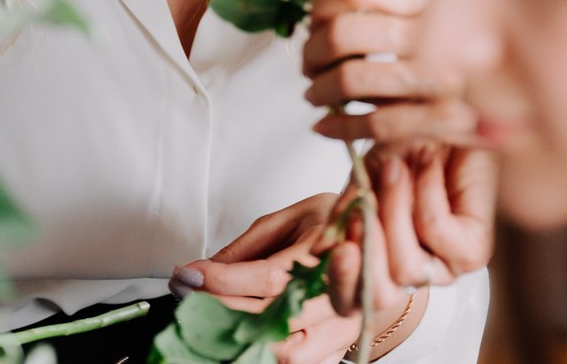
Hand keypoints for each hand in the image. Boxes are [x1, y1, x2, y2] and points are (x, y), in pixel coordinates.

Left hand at [170, 193, 420, 361]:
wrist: (380, 251)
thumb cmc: (332, 227)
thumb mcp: (291, 217)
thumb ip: (250, 245)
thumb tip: (207, 268)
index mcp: (328, 250)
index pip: (269, 277)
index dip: (223, 280)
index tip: (188, 274)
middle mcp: (340, 295)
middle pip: (273, 320)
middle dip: (221, 312)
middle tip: (186, 297)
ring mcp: (341, 329)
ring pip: (285, 354)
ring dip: (238, 342)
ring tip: (204, 325)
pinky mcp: (337, 351)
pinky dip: (260, 356)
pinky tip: (233, 343)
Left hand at [303, 0, 477, 146]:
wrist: (526, 99)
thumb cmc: (471, 54)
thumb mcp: (441, 13)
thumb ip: (394, 9)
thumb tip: (326, 17)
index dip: (324, 6)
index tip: (317, 24)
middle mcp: (433, 31)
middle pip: (345, 33)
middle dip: (313, 53)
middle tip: (309, 66)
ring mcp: (439, 76)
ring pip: (352, 79)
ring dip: (320, 91)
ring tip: (315, 96)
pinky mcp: (444, 120)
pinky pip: (374, 125)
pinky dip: (338, 128)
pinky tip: (325, 128)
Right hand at [328, 147, 494, 306]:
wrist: (448, 113)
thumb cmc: (406, 145)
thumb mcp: (364, 177)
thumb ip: (343, 213)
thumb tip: (319, 250)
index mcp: (379, 261)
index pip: (351, 301)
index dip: (341, 282)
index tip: (337, 250)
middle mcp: (411, 271)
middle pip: (379, 295)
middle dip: (367, 252)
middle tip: (363, 207)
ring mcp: (444, 266)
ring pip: (406, 268)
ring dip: (394, 209)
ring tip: (396, 168)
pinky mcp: (473, 251)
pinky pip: (436, 234)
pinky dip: (426, 193)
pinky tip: (428, 165)